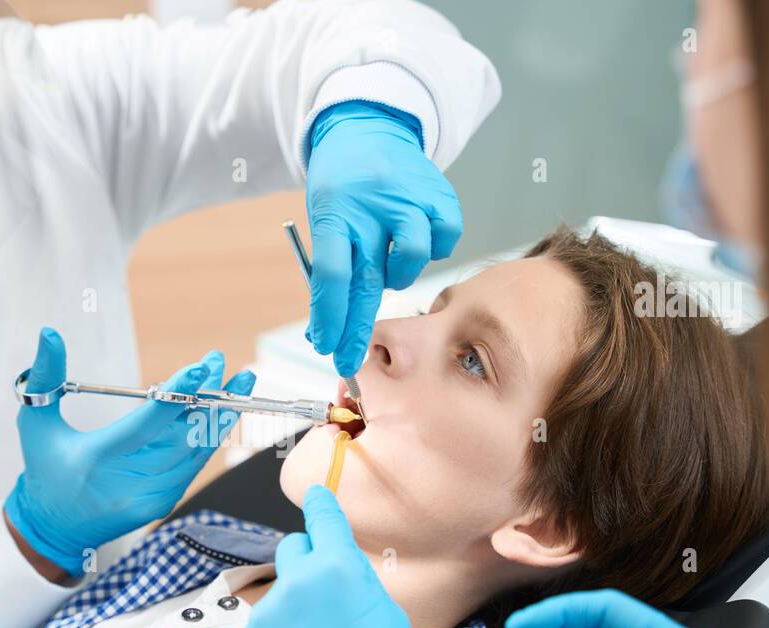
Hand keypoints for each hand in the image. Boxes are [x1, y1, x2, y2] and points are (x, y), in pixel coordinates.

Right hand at [5, 327, 253, 575]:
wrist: (53, 529)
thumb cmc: (44, 469)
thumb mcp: (34, 422)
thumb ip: (45, 377)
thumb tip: (50, 332)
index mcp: (97, 458)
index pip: (147, 422)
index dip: (178, 394)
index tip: (202, 367)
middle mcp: (129, 482)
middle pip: (182, 434)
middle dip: (207, 395)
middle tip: (220, 361)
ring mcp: (150, 497)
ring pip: (195, 450)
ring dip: (216, 413)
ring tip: (233, 380)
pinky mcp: (162, 504)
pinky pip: (192, 464)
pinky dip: (206, 436)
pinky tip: (217, 410)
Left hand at [230, 485, 412, 627]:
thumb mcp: (388, 616)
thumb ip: (356, 585)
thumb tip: (340, 574)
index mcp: (335, 568)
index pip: (323, 518)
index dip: (320, 504)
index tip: (315, 494)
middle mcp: (294, 583)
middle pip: (293, 551)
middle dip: (307, 564)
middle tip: (324, 597)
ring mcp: (264, 615)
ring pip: (277, 599)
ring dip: (291, 615)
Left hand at [305, 100, 463, 376]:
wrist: (369, 127)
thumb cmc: (342, 187)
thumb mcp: (325, 217)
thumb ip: (330, 267)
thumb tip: (327, 330)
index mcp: (336, 211)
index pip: (331, 274)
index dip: (331, 317)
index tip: (327, 349)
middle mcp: (374, 206)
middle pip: (368, 280)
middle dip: (356, 328)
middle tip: (348, 359)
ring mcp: (411, 200)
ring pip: (410, 262)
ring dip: (397, 275)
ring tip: (389, 259)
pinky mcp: (441, 197)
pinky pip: (443, 243)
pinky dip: (431, 249)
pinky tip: (416, 235)